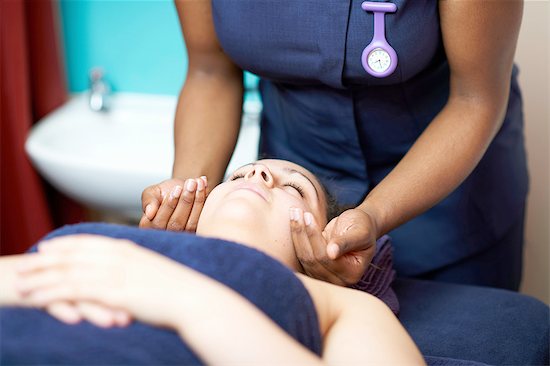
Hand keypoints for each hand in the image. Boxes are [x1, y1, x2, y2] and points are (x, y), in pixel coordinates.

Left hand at [15, 235, 192, 328]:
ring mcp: (114, 272)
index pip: (89, 242)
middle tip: (25, 262)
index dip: (65, 244)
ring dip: (41, 276)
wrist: (193, 298)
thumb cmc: (178, 289)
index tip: (48, 246)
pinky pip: (72, 290)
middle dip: (46, 258)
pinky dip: (50, 293)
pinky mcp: (111, 291)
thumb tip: (129, 274)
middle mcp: (117, 256)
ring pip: (67, 270)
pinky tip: (35, 298)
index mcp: (128, 248)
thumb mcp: (155, 270)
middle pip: (72, 254)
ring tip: (20, 283)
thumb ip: (137, 267)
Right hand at [140, 176, 207, 230]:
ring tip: (197, 183)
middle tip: (191, 183)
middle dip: (185, 201)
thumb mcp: (151, 193)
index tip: (177, 189)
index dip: (169, 205)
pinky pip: (201, 221)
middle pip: (176, 223)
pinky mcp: (197, 231)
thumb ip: (148, 201)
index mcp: (150, 227)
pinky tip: (203, 186)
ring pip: (191, 224)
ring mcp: (183, 235)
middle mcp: (166, 234)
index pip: (158, 222)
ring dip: (197, 201)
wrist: (181, 189)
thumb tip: (149, 213)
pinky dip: (204, 202)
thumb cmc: (164, 192)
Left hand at [290, 207, 376, 285]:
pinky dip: (297, 237)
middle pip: (312, 259)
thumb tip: (332, 253)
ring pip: (304, 257)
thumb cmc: (363, 227)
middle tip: (296, 210)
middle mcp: (337, 280)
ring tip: (294, 212)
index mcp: (351, 274)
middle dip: (302, 233)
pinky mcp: (314, 270)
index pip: (326, 258)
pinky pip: (301, 255)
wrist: (360, 228)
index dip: (314, 237)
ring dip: (297, 234)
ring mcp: (324, 277)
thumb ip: (347, 242)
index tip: (307, 215)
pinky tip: (294, 221)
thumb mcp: (360, 232)